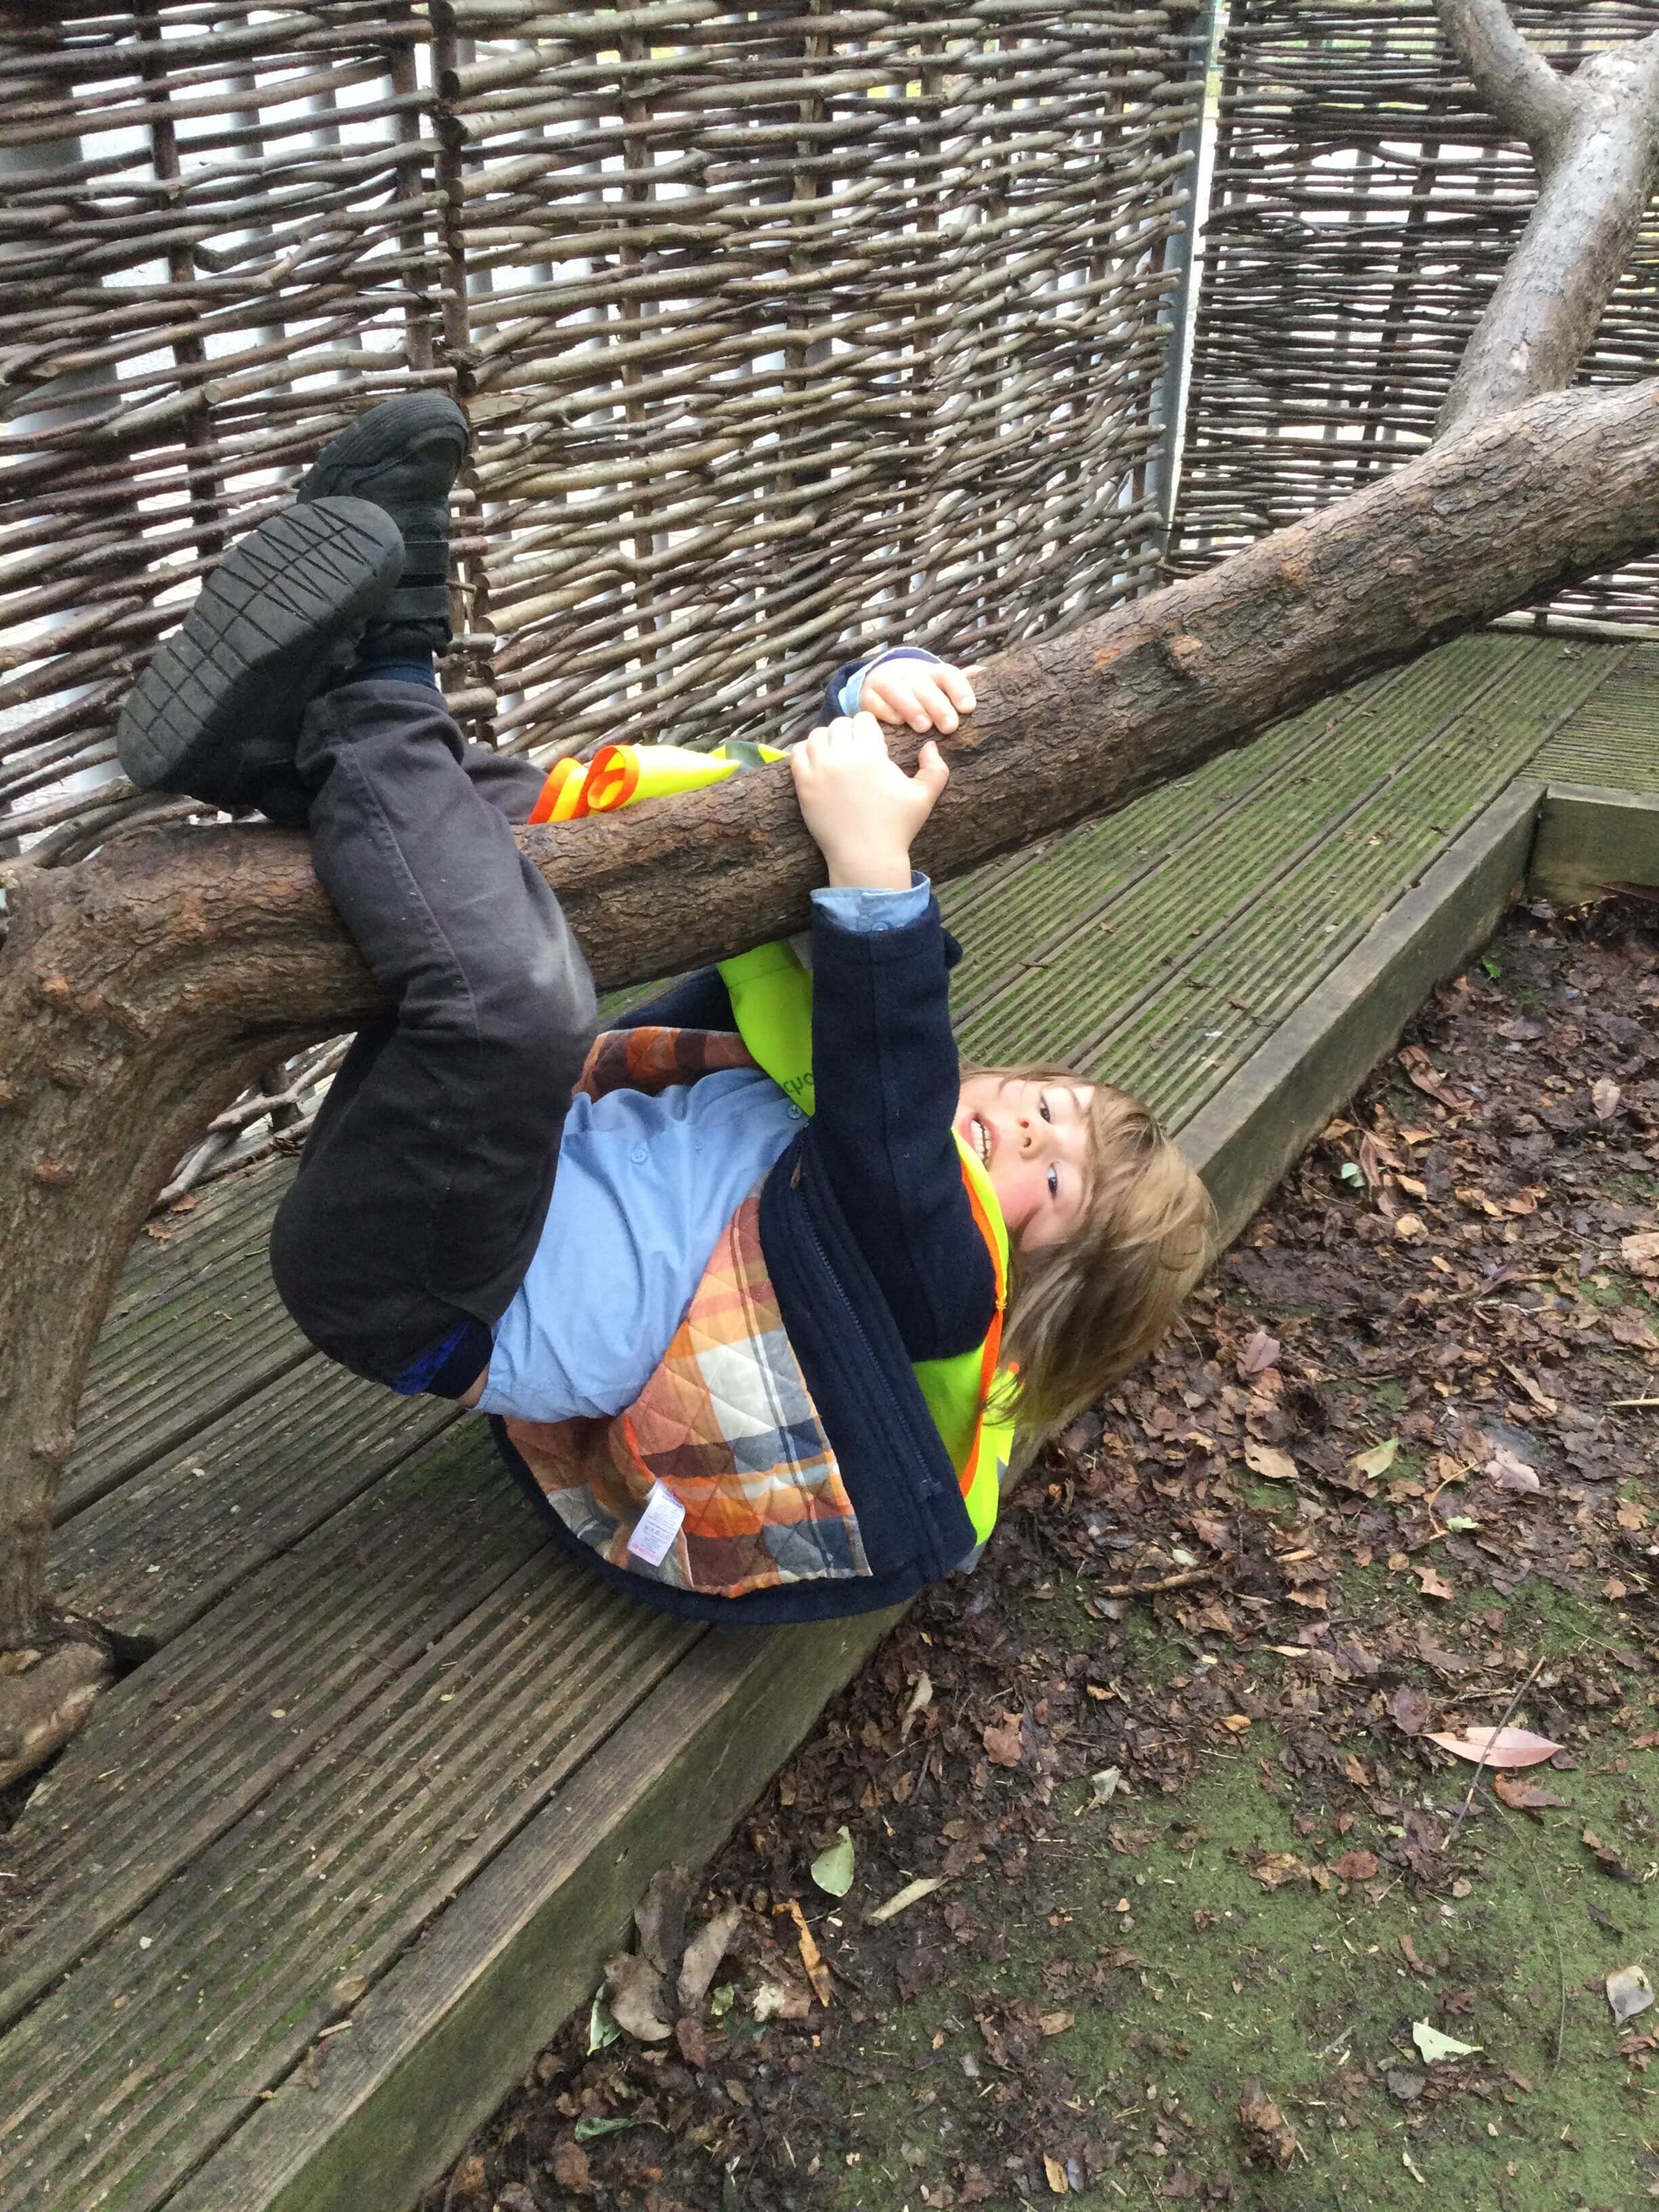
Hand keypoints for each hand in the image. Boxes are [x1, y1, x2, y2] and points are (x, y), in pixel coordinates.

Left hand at [790, 713, 949, 889]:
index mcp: (870, 753)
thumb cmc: (897, 827)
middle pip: (839, 724)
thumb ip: (936, 768)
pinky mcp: (803, 784)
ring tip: (837, 754)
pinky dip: (806, 751)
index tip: (873, 742)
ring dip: (827, 739)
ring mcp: (818, 769)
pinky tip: (818, 763)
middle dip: (849, 732)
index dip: (870, 727)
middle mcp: (841, 756)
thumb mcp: (925, 796)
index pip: (863, 719)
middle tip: (856, 750)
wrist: (865, 857)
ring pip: (817, 735)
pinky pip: (797, 752)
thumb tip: (930, 745)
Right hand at [861, 657, 979, 734]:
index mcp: (932, 672)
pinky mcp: (868, 696)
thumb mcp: (940, 684)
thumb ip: (961, 683)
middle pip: (924, 685)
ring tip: (924, 726)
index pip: (948, 675)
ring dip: (912, 708)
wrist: (879, 682)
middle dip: (938, 705)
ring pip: (898, 691)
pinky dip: (886, 712)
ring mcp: (886, 683)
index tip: (969, 708)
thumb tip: (986, 673)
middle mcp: (909, 674)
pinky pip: (876, 703)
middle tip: (950, 726)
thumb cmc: (918, 690)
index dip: (960, 689)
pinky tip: (897, 724)